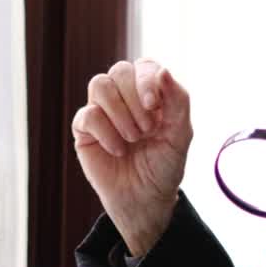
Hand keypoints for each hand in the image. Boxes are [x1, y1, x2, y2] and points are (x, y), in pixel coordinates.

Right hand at [72, 59, 192, 256]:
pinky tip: (119, 150)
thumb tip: (164, 71)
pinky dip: (106, 132)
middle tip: (147, 129)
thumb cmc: (164, 166)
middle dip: (134, 100)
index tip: (154, 106)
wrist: (146, 199)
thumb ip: (178, 101)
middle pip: (120, 71)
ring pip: (99, 84)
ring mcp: (102, 111)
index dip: (146, 80)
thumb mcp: (180, 135)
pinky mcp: (85, 130)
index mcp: (149, 93)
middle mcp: (124, 97)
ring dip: (119, 112)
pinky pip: (87, 115)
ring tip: (133, 138)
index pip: (144, 66)